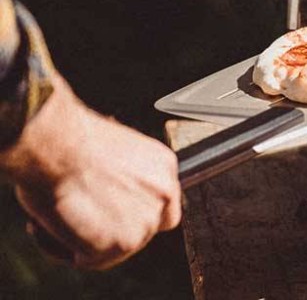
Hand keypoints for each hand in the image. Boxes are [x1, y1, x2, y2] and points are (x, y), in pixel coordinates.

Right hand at [0, 75, 180, 269]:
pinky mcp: (121, 243)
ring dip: (81, 239)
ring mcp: (146, 221)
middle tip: (73, 215)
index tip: (106, 212)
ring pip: (112, 249)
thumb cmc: (72, 141)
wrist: (57, 143)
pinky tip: (47, 223)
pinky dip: (60, 248)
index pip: (162, 205)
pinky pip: (85, 259)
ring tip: (56, 213)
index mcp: (164, 167)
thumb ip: (124, 181)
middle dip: (106, 228)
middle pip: (141, 230)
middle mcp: (165, 194)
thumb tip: (108, 197)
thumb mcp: (115, 154)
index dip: (132, 212)